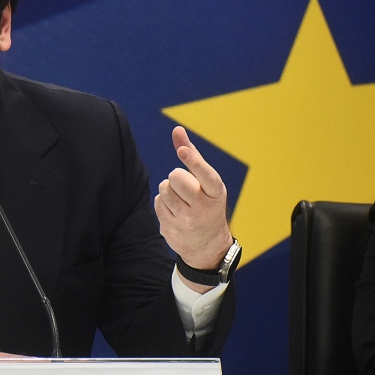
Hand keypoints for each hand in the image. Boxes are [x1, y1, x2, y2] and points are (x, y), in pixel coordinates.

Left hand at [155, 126, 232, 290]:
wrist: (208, 245)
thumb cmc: (207, 202)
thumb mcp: (206, 181)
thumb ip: (192, 155)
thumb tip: (177, 129)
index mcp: (217, 193)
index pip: (205, 175)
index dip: (193, 161)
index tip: (182, 151)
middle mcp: (204, 208)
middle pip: (176, 177)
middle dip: (176, 177)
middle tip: (185, 186)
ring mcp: (187, 221)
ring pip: (164, 189)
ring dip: (169, 190)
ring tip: (181, 199)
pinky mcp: (171, 229)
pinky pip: (157, 203)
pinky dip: (163, 203)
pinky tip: (175, 211)